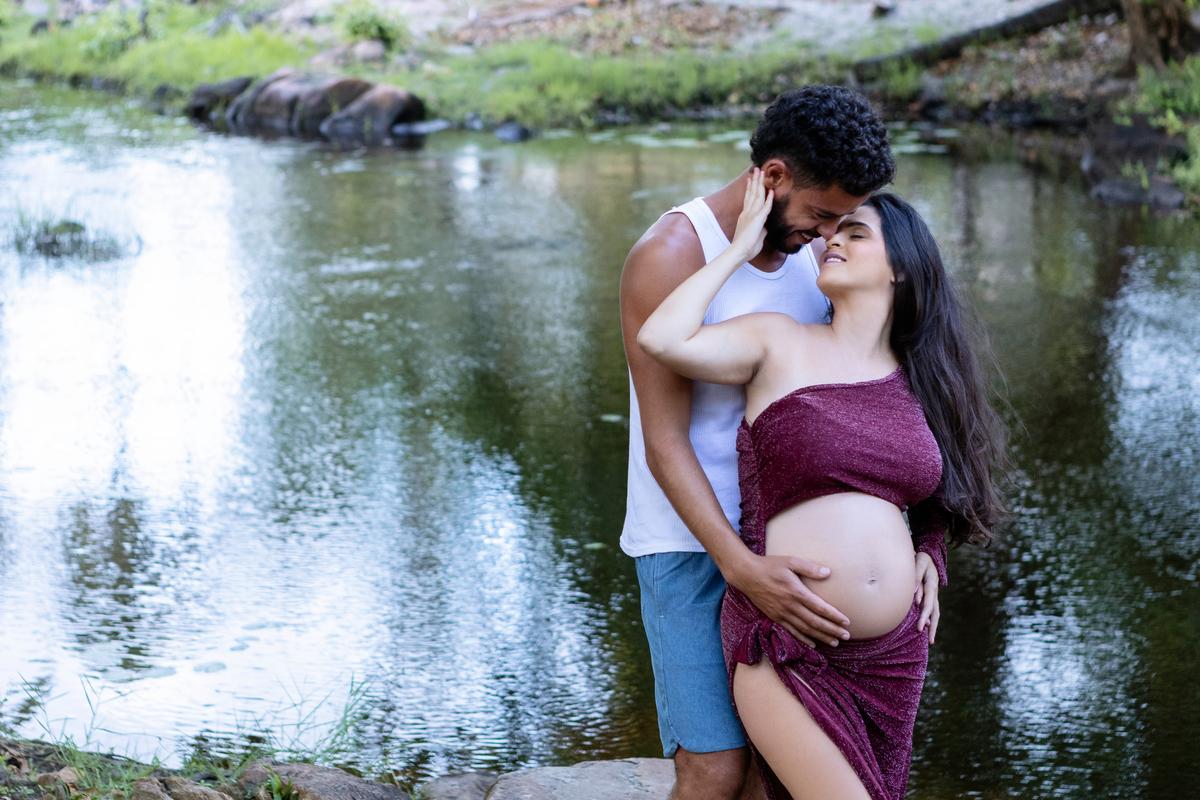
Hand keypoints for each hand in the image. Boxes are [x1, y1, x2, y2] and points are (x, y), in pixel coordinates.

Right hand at [729, 553, 849, 647]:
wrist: (746, 574)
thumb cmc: (770, 565)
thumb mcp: (791, 561)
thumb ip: (810, 568)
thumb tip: (828, 573)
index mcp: (796, 592)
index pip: (820, 608)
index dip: (835, 616)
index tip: (847, 622)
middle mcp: (790, 606)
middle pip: (815, 622)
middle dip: (832, 630)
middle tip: (846, 636)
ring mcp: (782, 613)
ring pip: (805, 629)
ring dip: (821, 637)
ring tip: (834, 642)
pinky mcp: (775, 617)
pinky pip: (792, 631)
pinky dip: (804, 639)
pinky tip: (813, 643)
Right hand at [731, 168, 772, 260]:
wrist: (739, 252)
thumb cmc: (746, 248)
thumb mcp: (755, 235)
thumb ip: (761, 228)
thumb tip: (767, 226)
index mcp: (744, 216)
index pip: (748, 199)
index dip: (749, 189)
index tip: (750, 180)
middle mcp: (747, 213)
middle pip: (751, 193)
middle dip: (755, 180)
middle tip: (756, 169)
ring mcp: (751, 215)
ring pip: (757, 196)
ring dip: (760, 183)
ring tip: (761, 172)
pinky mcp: (757, 219)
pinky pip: (765, 207)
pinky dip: (769, 199)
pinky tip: (771, 191)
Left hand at [914, 552, 939, 643]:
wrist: (929, 557)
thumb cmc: (922, 559)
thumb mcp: (919, 563)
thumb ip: (916, 576)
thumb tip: (913, 592)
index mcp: (931, 586)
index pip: (928, 604)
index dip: (924, 616)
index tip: (920, 627)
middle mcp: (934, 593)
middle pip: (935, 612)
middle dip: (931, 626)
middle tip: (928, 639)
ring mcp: (933, 596)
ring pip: (935, 614)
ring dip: (933, 627)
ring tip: (931, 641)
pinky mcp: (930, 597)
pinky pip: (932, 611)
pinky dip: (930, 621)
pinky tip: (927, 629)